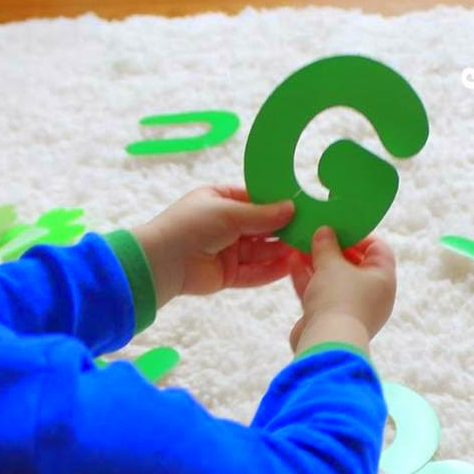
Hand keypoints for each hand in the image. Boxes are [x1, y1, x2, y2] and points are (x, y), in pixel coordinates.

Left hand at [132, 186, 297, 305]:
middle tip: (312, 229)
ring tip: (306, 249)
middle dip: (284, 229)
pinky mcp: (228, 274)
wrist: (162, 262)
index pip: (255, 199)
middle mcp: (225, 224)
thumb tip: (292, 208)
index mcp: (220, 199)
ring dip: (281, 251)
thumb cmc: (191, 226)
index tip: (304, 205)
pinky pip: (254, 272)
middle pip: (261, 227)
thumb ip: (262, 214)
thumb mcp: (229, 212)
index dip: (278, 203)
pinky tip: (289, 267)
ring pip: (260, 251)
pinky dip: (271, 270)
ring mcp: (227, 250)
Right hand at [288, 226, 396, 353]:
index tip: (338, 226)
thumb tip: (324, 231)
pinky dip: (309, 279)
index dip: (359, 235)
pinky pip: (322, 294)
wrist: (325, 342)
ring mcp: (352, 308)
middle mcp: (372, 294)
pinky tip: (292, 262)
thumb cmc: (338, 299)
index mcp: (383, 279)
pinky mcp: (331, 319)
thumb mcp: (331, 264)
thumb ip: (327, 245)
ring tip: (298, 245)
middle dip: (332, 248)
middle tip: (314, 234)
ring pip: (334, 279)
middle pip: (354, 264)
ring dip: (317, 263)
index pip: (378, 249)